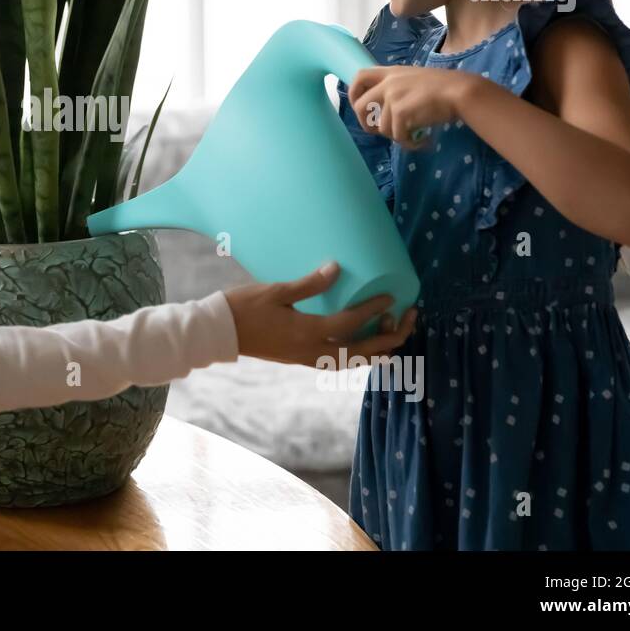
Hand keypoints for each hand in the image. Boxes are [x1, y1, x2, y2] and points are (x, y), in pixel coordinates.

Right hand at [225, 262, 417, 366]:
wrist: (220, 333)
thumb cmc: (244, 308)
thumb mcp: (276, 291)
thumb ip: (310, 283)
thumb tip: (336, 268)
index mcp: (308, 332)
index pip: (351, 323)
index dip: (375, 309)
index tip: (392, 297)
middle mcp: (313, 351)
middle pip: (364, 352)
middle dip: (392, 337)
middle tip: (410, 318)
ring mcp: (308, 359)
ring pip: (354, 362)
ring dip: (379, 349)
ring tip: (395, 332)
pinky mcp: (301, 359)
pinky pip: (340, 362)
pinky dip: (360, 354)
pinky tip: (364, 342)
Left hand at [348, 65, 477, 150]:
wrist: (460, 91)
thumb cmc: (443, 87)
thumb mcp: (413, 79)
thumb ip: (395, 87)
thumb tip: (381, 108)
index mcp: (390, 72)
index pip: (359, 77)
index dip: (353, 93)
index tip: (359, 106)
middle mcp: (388, 83)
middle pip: (359, 107)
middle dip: (367, 124)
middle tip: (381, 132)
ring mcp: (393, 97)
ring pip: (380, 127)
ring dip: (396, 136)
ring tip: (412, 135)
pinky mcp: (400, 111)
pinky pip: (396, 135)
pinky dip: (408, 143)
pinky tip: (421, 141)